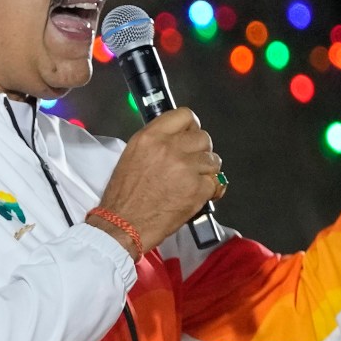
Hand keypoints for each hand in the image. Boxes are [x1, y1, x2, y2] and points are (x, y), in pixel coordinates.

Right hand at [96, 107, 224, 254]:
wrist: (123, 225)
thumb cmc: (124, 196)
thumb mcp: (132, 156)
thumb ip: (156, 143)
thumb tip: (178, 138)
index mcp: (150, 137)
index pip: (184, 115)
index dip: (190, 126)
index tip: (189, 136)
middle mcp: (169, 148)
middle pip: (203, 137)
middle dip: (200, 151)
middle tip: (191, 164)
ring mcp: (186, 168)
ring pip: (213, 160)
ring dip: (206, 171)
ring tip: (191, 182)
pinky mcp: (197, 189)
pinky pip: (216, 182)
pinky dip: (209, 190)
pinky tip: (196, 195)